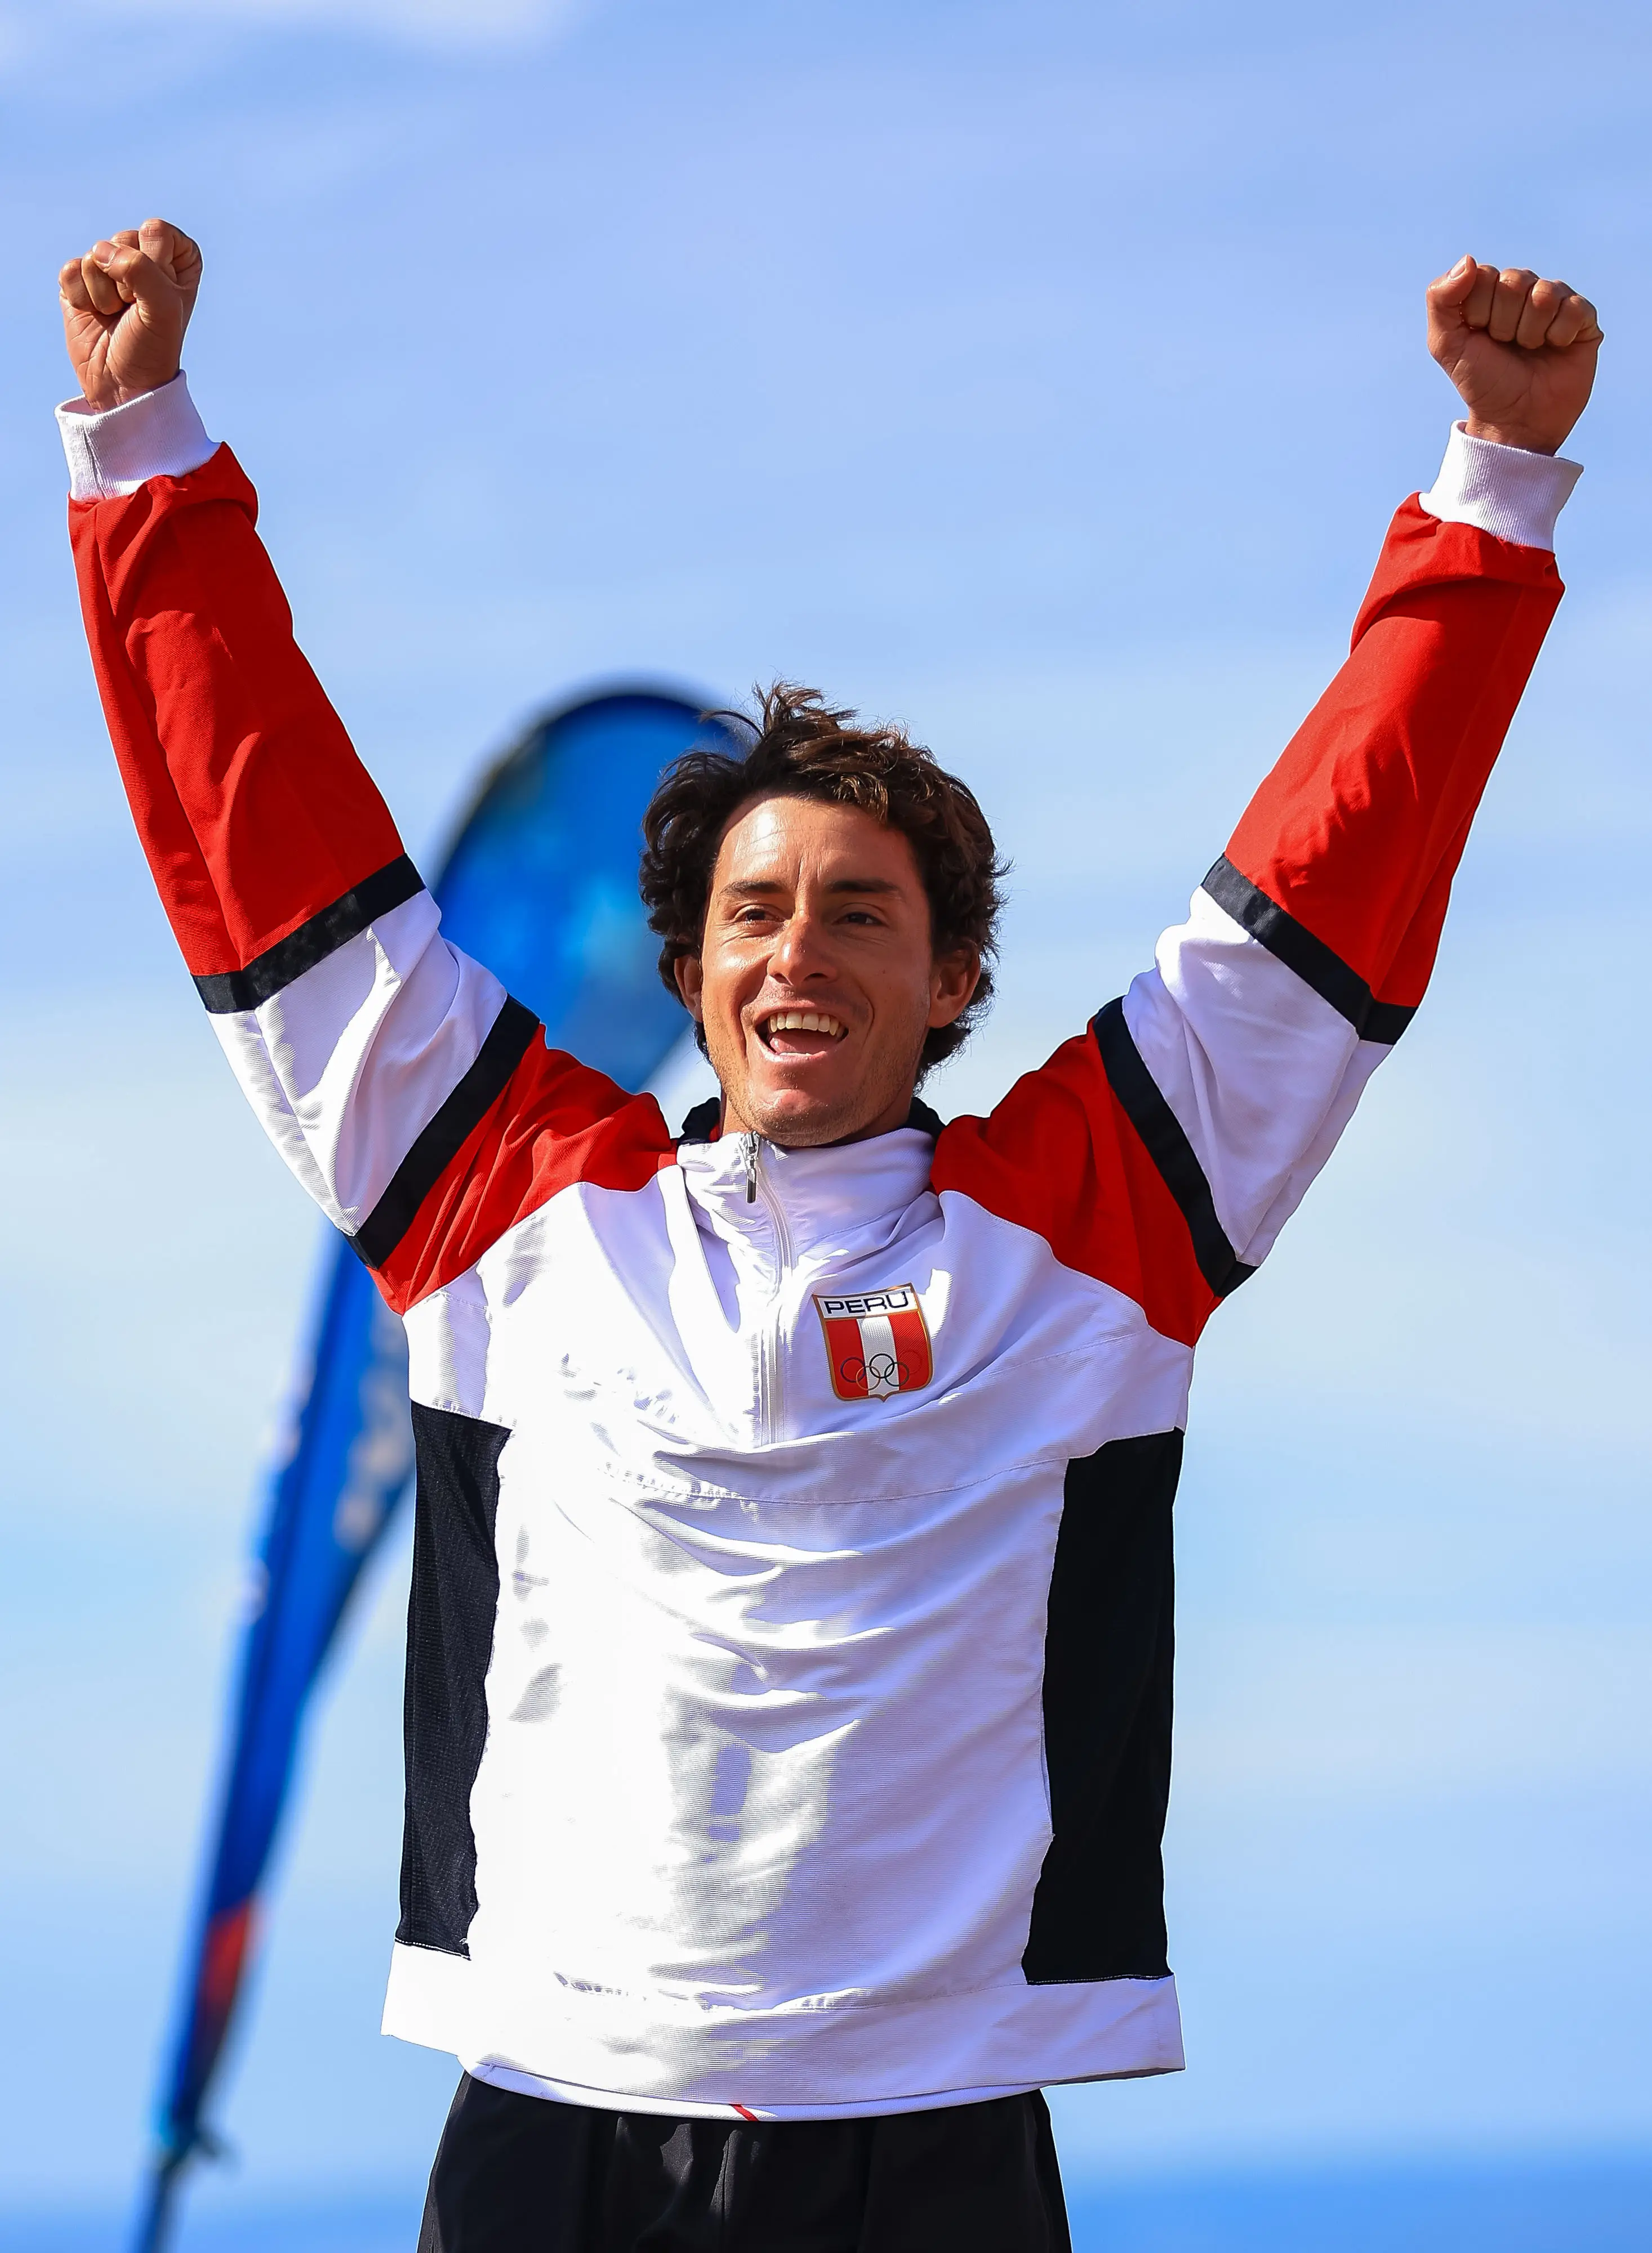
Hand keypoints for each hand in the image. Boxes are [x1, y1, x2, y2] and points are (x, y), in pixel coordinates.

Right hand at [59, 219, 201, 412]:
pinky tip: (94, 315)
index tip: (160, 296)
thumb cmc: (151, 349)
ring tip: (116, 315)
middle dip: (126, 280)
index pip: (157, 231)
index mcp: (176, 261)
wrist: (121, 385)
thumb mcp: (163, 310)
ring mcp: (109, 269)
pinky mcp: (79, 282)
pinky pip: (70, 269)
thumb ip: (142, 270)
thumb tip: (101, 253)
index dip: (154, 264)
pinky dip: (80, 297)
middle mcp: (143, 259)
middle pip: (122, 238)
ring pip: (94, 254)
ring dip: (104, 293)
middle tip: (134, 310)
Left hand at [1426, 257, 1600, 455]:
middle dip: (1503, 324)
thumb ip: (1441, 299)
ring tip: (1529, 350)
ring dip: (1530, 332)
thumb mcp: (1446, 345)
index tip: (1479, 337)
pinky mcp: (1583, 319)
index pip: (1486, 275)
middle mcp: (1525, 291)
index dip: (1479, 312)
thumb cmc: (1481, 382)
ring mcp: (1556, 303)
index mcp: (1491, 291)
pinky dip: (1559, 335)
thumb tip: (1469, 260)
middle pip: (1516, 281)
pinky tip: (1555, 349)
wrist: (1513, 420)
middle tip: (1506, 347)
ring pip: (1544, 294)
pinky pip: (1573, 309)